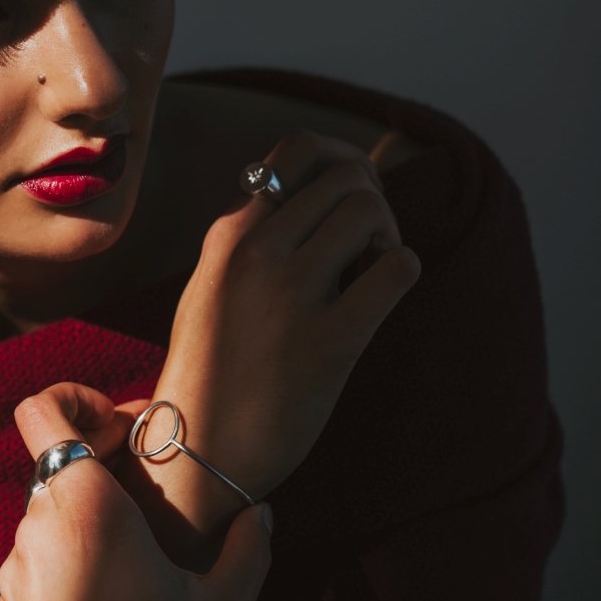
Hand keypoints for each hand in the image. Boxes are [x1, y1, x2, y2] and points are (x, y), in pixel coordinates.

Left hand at [0, 387, 273, 600]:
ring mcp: (14, 575)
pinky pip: (40, 569)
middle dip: (102, 477)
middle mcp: (36, 531)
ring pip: (50, 523)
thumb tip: (258, 516)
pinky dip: (71, 573)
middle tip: (153, 509)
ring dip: (89, 531)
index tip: (120, 430)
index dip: (75, 402)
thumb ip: (245, 550)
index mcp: (85, 508)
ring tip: (142, 574)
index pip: (42, 412)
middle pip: (58, 470)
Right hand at [113, 129, 421, 568]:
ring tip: (372, 272)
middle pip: (346, 177)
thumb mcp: (211, 285)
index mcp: (227, 234)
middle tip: (368, 246)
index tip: (347, 200)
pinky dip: (403, 272)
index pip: (298, 150)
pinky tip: (383, 297)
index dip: (340, 165)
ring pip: (369, 210)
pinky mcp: (329, 341)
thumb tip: (312, 195)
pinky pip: (396, 269)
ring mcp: (290, 295)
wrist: (198, 449)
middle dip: (373, 202)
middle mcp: (256, 252)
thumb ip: (251, 238)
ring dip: (387, 234)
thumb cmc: (209, 371)